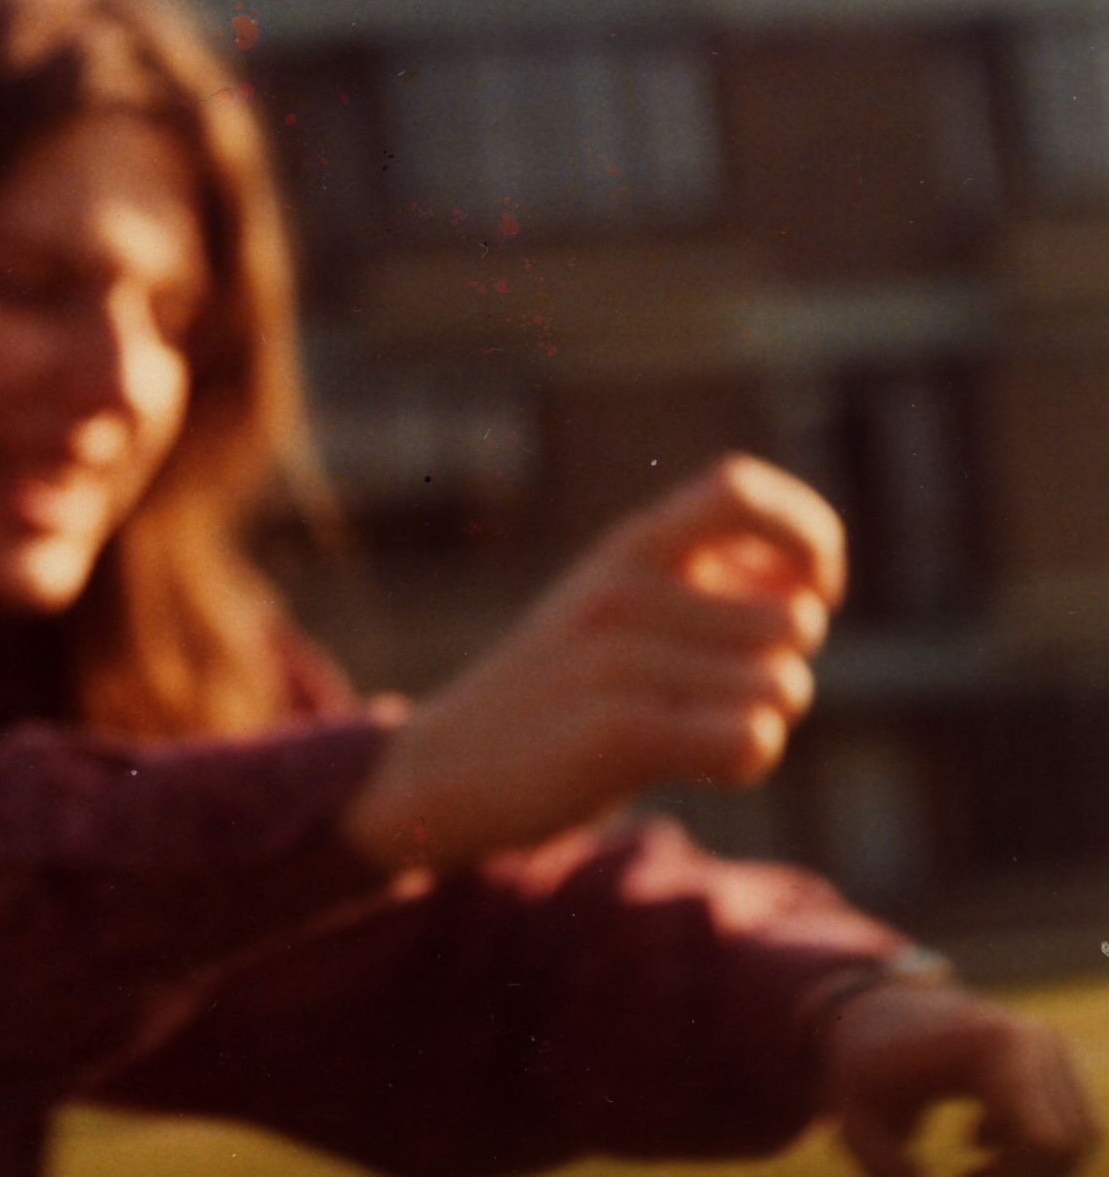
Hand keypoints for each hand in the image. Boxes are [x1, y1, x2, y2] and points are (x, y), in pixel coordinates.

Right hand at [343, 455, 840, 872]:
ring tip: (685, 728)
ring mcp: (619, 657)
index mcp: (627, 544)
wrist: (444, 766)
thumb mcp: (618, 606)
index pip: (743, 490)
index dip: (806, 537)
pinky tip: (691, 765)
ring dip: (759, 720)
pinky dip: (741, 761)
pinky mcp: (621, 731)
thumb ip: (707, 584)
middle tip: (705, 693)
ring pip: (783, 685)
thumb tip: (812, 585)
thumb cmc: (559, 691)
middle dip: (778, 666)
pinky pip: (752, 738)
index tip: (805, 591)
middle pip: (794, 621)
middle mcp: (622, 588)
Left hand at [821, 980, 1096, 1175]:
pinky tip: (975, 1138)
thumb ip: (889, 1170)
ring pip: (1073, 1138)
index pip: (1041, 1140)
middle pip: (1064, 1144)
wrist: (870, 1013)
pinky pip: (1069, 1123)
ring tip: (970, 1167)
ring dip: (1029, 1167)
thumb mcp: (858, 1124)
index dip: (1007, 1176)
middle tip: (966, 1176)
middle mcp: (1034, 1038)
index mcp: (993, 1046)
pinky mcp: (1053, 1053)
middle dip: (1020, 1176)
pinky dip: (1034, 1148)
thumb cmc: (862, 1072)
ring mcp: (1049, 1042)